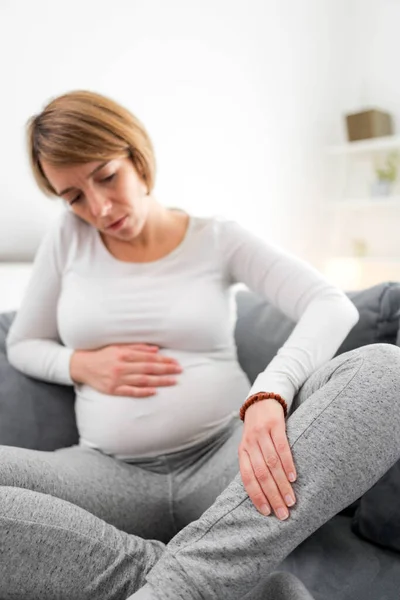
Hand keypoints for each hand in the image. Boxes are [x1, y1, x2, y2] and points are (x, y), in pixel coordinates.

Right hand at [70, 343, 181, 396]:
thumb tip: (156, 350)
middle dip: (165, 369)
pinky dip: (143, 392)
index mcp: (124, 354)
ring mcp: (117, 379)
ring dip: (159, 381)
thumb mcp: (118, 347)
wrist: (82, 366)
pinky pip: (130, 392)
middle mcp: (121, 366)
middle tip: (179, 370)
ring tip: (173, 381)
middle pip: (148, 368)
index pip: (148, 357)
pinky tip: (154, 392)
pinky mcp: (113, 390)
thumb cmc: (103, 355)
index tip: (175, 362)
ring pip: (142, 380)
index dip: (163, 359)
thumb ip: (137, 347)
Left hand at [238, 399, 296, 519]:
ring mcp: (262, 434)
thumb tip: (263, 493)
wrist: (262, 400)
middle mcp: (250, 444)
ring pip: (271, 464)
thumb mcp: (250, 446)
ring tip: (291, 500)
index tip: (267, 513)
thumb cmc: (257, 430)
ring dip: (282, 484)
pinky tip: (293, 478)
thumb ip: (254, 464)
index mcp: (242, 452)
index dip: (256, 496)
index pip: (247, 478)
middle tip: (283, 513)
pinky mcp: (275, 425)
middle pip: (260, 474)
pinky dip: (288, 464)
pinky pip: (282, 447)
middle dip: (272, 496)